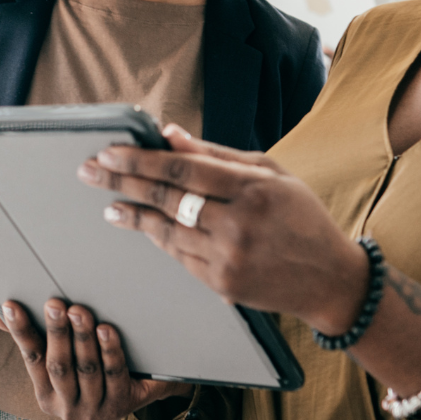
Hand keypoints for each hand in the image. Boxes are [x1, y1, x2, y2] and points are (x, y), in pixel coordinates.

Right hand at [0, 298, 187, 419]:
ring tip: (80, 312)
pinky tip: (107, 331)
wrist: (128, 401)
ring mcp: (94, 410)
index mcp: (46, 394)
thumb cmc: (85, 375)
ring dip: (83, 339)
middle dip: (57, 333)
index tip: (11, 306)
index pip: (31, 359)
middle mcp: (67, 407)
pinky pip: (115, 375)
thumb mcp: (57, 361)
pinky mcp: (121, 405)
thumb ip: (29, 336)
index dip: (20, 332)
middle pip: (59, 367)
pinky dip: (110, 352)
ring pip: (87, 371)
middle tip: (55, 303)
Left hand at [79, 124, 372, 335]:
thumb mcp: (270, 173)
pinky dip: (158, 238)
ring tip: (109, 204)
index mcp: (253, 188)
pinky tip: (142, 225)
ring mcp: (229, 257)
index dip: (140, 160)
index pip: (182, 170)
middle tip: (90, 171)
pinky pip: (179, 257)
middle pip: (167, 199)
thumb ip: (217, 154)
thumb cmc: (301, 217)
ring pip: (166, 231)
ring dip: (133, 215)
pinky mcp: (223, 284)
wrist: (329, 278)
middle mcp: (239, 223)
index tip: (110, 152)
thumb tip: (168, 135)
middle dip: (122, 182)